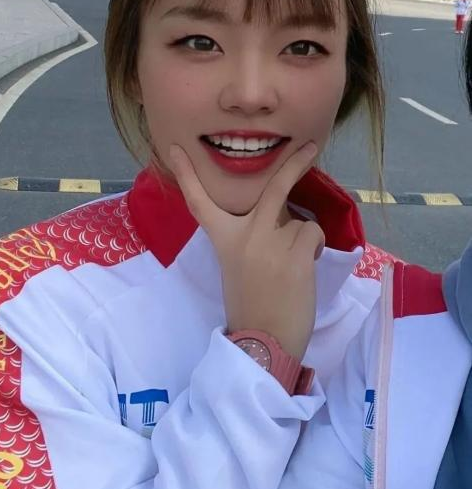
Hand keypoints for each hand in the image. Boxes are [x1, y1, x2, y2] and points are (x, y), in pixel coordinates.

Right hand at [169, 142, 324, 360]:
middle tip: (310, 147)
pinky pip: (312, 234)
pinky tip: (302, 270)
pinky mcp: (294, 252)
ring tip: (291, 267)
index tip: (175, 149)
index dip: (186, 174)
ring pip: (299, 222)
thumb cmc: (249, 307)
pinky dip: (312, 249)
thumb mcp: (236, 268)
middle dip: (294, 164)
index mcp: (223, 240)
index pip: (200, 202)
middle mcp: (244, 234)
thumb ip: (250, 239)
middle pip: (273, 188)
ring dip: (301, 240)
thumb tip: (282, 218)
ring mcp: (270, 240)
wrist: (262, 341)